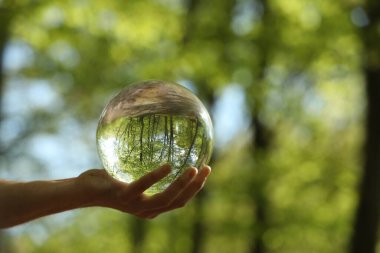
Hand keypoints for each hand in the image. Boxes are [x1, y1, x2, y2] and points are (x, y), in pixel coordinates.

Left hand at [77, 165, 210, 217]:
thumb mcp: (130, 175)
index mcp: (150, 207)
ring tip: (193, 168)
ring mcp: (136, 206)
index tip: (205, 171)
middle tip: (206, 168)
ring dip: (182, 184)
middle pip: (178, 202)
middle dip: (195, 187)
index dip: (194, 189)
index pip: (179, 201)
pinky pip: (144, 186)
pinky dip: (157, 177)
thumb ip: (145, 168)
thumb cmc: (108, 181)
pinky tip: (168, 165)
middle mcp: (147, 210)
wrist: (83, 191)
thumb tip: (160, 144)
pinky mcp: (125, 198)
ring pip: (166, 199)